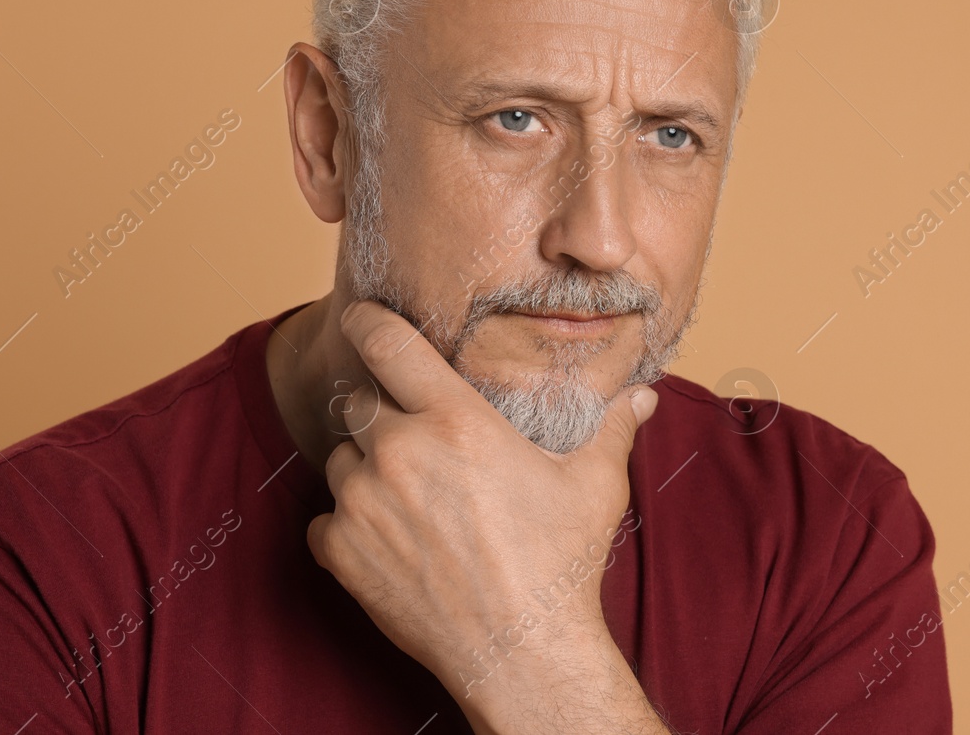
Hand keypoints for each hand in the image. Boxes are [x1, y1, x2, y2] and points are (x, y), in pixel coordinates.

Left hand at [306, 299, 662, 729]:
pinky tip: (390, 538)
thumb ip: (612, 426)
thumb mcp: (594, 485)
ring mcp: (364, 504)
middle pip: (357, 400)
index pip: (386, 343)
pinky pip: (326, 519)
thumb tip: (643, 394)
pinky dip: (348, 525)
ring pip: (340, 460)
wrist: (521, 653)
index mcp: (455, 420)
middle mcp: (400, 452)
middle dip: (379, 408)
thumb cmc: (558, 565)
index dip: (371, 323)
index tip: (365, 316)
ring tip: (410, 494)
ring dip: (365, 467)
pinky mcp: (343, 553)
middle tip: (413, 434)